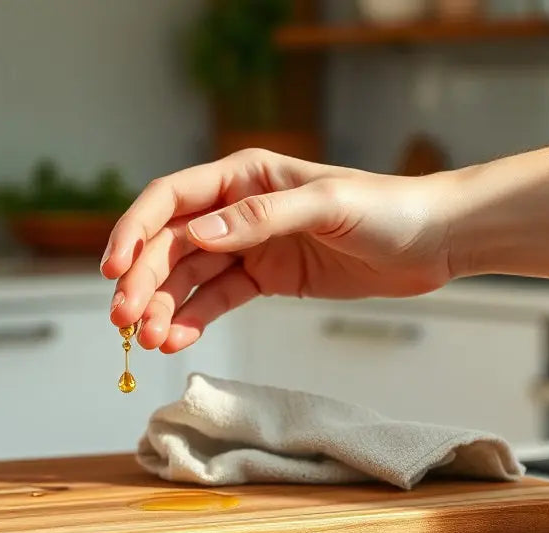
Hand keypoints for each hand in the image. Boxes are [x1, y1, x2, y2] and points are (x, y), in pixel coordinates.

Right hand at [99, 149, 455, 352]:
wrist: (435, 241)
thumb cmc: (388, 209)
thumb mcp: (327, 206)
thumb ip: (260, 218)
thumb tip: (198, 234)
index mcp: (244, 175)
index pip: (170, 201)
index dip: (134, 232)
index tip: (114, 269)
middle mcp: (236, 208)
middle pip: (169, 245)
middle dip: (141, 282)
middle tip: (124, 321)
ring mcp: (249, 246)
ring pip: (187, 278)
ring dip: (163, 308)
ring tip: (149, 342)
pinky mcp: (266, 279)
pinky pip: (217, 300)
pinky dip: (193, 320)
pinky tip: (176, 341)